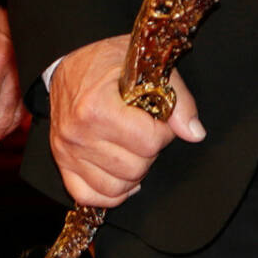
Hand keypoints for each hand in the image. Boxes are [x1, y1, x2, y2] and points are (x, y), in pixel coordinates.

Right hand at [48, 35, 205, 206]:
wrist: (70, 66)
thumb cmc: (109, 61)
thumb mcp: (150, 66)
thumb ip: (179, 99)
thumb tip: (195, 133)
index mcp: (97, 106)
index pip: (148, 141)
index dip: (165, 131)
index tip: (161, 118)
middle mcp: (78, 133)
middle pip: (134, 167)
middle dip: (151, 151)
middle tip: (149, 131)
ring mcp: (67, 152)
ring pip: (115, 187)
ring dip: (134, 172)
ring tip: (136, 148)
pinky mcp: (62, 163)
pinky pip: (88, 196)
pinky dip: (111, 192)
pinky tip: (122, 173)